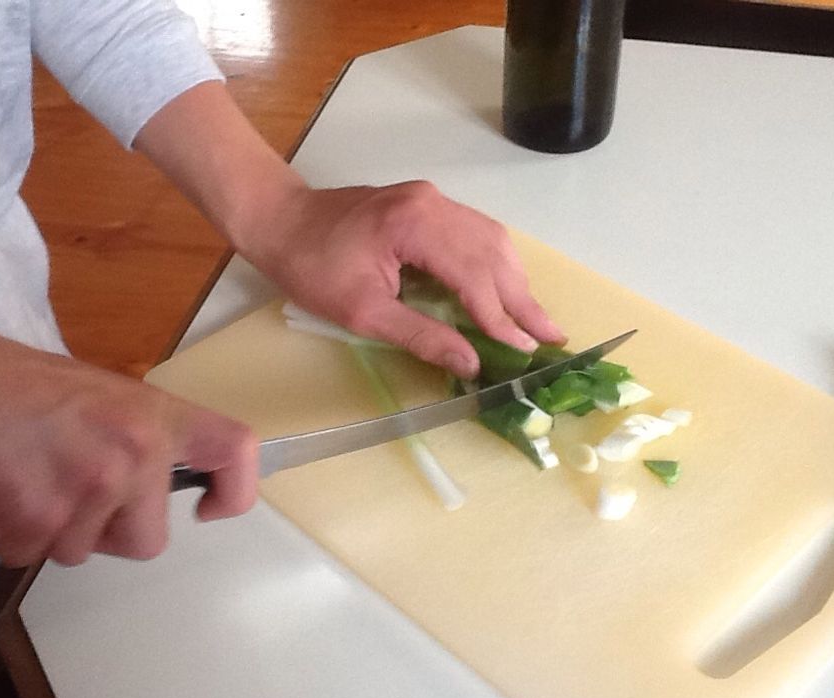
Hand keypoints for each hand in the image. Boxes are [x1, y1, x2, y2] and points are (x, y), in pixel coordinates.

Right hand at [0, 326, 257, 567]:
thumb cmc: (12, 382)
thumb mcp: (99, 392)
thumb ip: (139, 434)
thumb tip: (157, 476)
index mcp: (153, 417)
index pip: (235, 450)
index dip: (238, 490)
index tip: (211, 507)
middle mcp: (132, 455)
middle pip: (148, 540)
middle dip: (111, 530)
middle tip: (73, 490)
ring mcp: (85, 492)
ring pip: (82, 552)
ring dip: (54, 530)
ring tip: (26, 476)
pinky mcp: (33, 522)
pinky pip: (31, 555)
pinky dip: (11, 535)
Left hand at [131, 83, 563, 378]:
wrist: (280, 219)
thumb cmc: (311, 268)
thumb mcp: (362, 311)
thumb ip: (421, 335)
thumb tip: (471, 362)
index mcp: (416, 226)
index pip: (475, 276)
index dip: (501, 318)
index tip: (527, 349)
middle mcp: (433, 204)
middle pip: (494, 253)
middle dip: (523, 299)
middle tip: (553, 336)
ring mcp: (431, 200)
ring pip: (491, 239)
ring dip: (515, 280)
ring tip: (536, 318)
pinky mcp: (426, 204)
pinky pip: (475, 232)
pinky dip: (495, 264)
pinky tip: (505, 288)